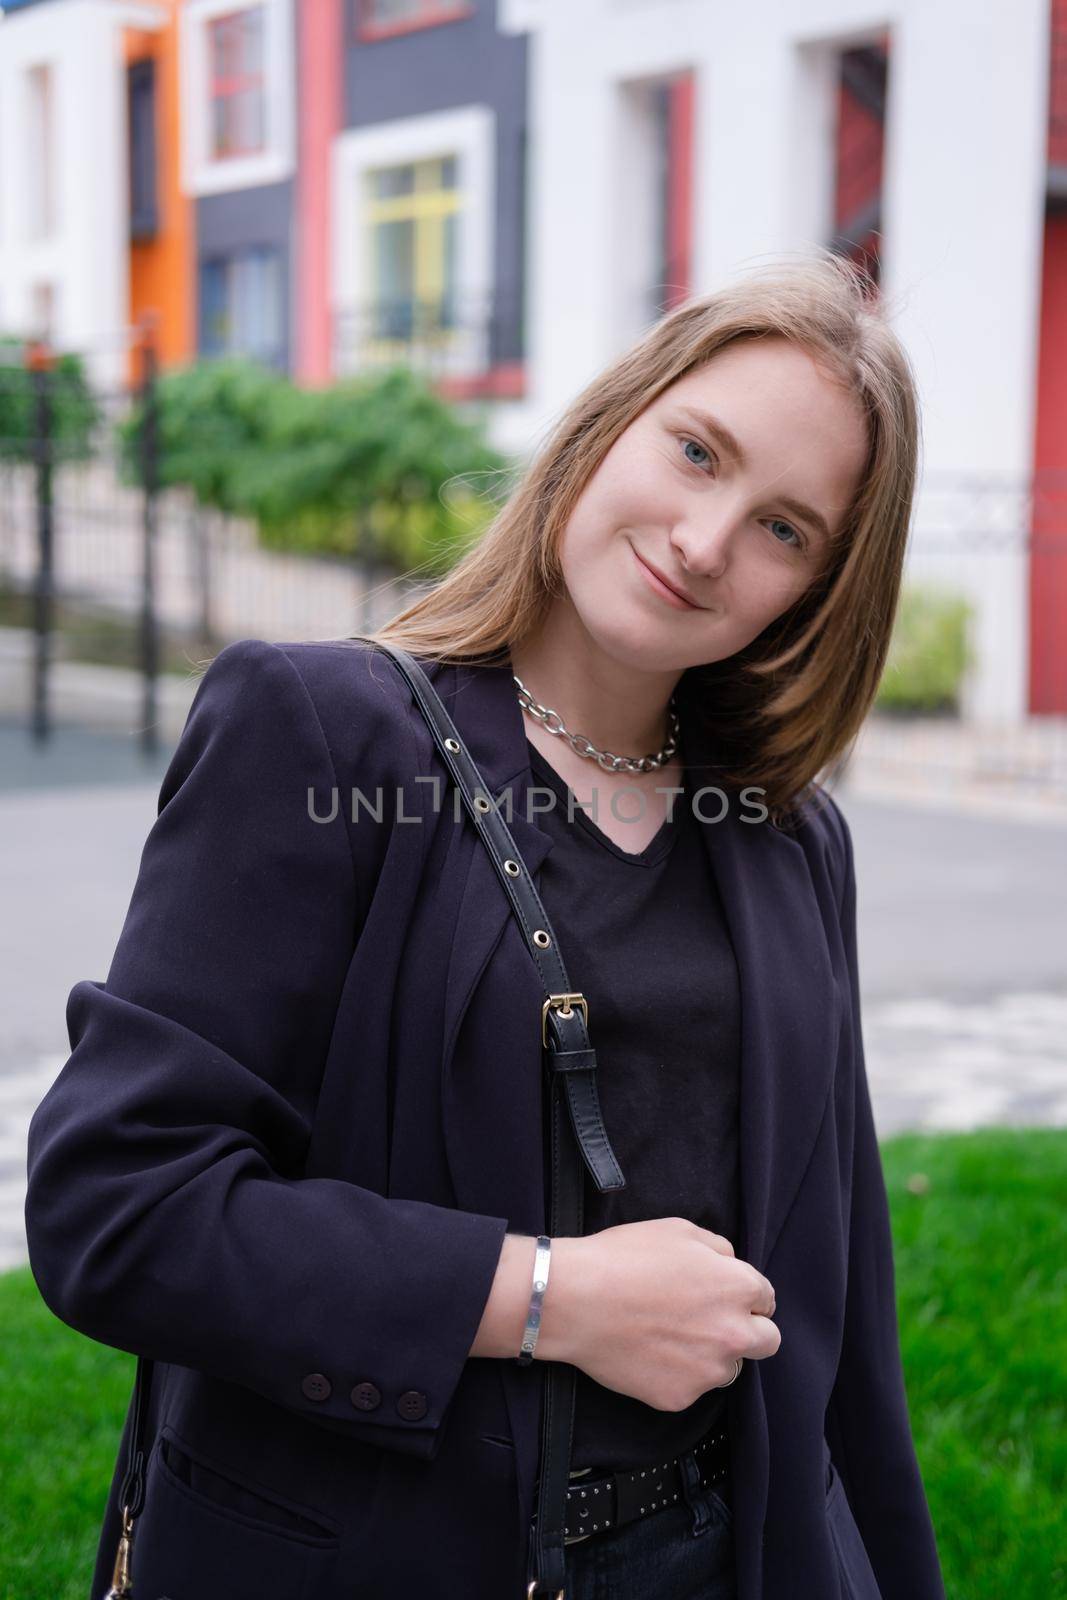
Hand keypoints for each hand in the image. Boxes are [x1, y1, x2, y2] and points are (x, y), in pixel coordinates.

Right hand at [542, 1217, 779, 1411]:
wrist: (575, 1300)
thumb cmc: (624, 1258)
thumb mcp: (678, 1230)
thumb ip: (717, 1249)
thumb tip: (728, 1264)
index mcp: (738, 1288)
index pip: (766, 1299)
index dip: (744, 1294)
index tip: (724, 1296)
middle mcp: (733, 1334)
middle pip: (767, 1342)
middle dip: (749, 1330)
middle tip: (712, 1321)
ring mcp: (707, 1371)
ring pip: (727, 1367)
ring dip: (710, 1354)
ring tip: (670, 1335)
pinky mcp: (679, 1398)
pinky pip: (690, 1387)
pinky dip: (676, 1373)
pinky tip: (648, 1352)